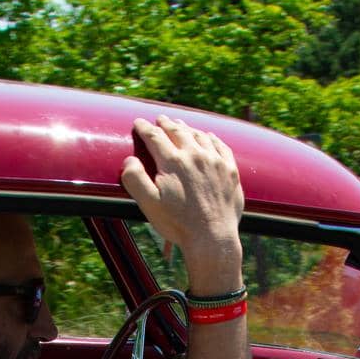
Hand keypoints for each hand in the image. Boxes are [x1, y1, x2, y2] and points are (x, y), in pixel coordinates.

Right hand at [122, 117, 243, 292]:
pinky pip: (220, 146)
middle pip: (177, 130)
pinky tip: (208, 137)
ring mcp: (215, 161)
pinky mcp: (230, 170)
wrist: (212, 239)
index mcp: (172, 161)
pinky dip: (211, 138)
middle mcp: (195, 155)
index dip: (144, 128)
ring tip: (181, 125)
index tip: (138, 124)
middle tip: (160, 119)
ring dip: (187, 128)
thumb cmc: (178, 225)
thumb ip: (134, 179)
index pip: (154, 136)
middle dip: (166, 123)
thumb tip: (129, 160)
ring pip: (199, 135)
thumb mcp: (149, 204)